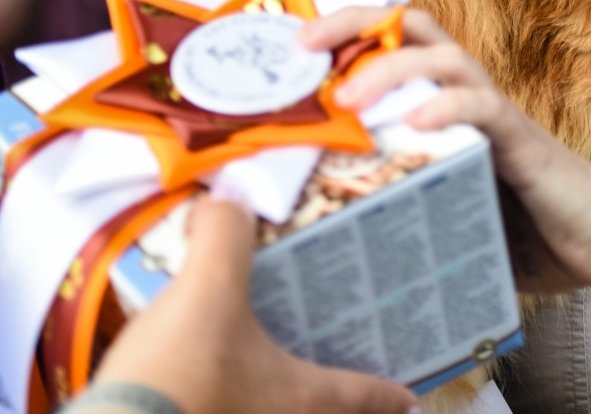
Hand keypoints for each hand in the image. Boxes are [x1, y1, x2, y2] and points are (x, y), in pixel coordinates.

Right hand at [92, 196, 415, 413]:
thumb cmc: (180, 373)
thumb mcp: (207, 291)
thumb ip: (224, 237)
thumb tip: (228, 197)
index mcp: (301, 397)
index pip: (362, 396)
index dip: (388, 393)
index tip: (409, 395)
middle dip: (337, 404)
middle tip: (345, 378)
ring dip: (280, 403)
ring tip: (274, 377)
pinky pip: (226, 411)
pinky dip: (228, 401)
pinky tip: (205, 382)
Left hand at [299, 0, 590, 313]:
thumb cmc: (520, 227)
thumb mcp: (440, 205)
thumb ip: (393, 196)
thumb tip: (310, 224)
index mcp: (445, 98)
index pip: (391, 36)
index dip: (345, 11)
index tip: (295, 0)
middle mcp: (468, 91)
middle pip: (409, 24)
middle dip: (351, 19)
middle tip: (298, 39)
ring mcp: (497, 112)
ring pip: (442, 57)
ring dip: (388, 66)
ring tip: (345, 95)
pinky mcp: (524, 143)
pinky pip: (484, 110)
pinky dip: (447, 109)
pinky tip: (417, 124)